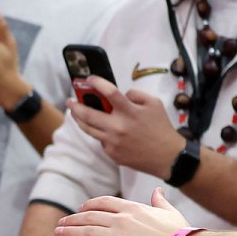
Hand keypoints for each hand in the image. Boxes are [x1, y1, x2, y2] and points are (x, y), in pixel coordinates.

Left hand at [55, 189, 188, 235]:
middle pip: (90, 215)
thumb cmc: (180, 234)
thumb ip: (160, 201)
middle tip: (62, 222)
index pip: (104, 202)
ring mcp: (117, 234)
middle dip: (74, 218)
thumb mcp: (169, 212)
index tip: (81, 208)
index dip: (90, 205)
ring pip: (86, 230)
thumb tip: (158, 190)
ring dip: (70, 231)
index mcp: (132, 207)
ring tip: (58, 232)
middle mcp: (121, 218)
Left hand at [68, 75, 182, 177]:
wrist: (167, 157)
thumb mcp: (154, 104)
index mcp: (129, 112)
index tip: (89, 78)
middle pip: (88, 114)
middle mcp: (118, 127)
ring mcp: (113, 142)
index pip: (110, 93)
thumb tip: (120, 95)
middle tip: (69, 100)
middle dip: (75, 106)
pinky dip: (100, 133)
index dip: (97, 83)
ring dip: (79, 119)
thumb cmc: (161, 128)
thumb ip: (135, 95)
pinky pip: (101, 140)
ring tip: (75, 113)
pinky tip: (103, 129)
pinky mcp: (112, 154)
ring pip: (88, 129)